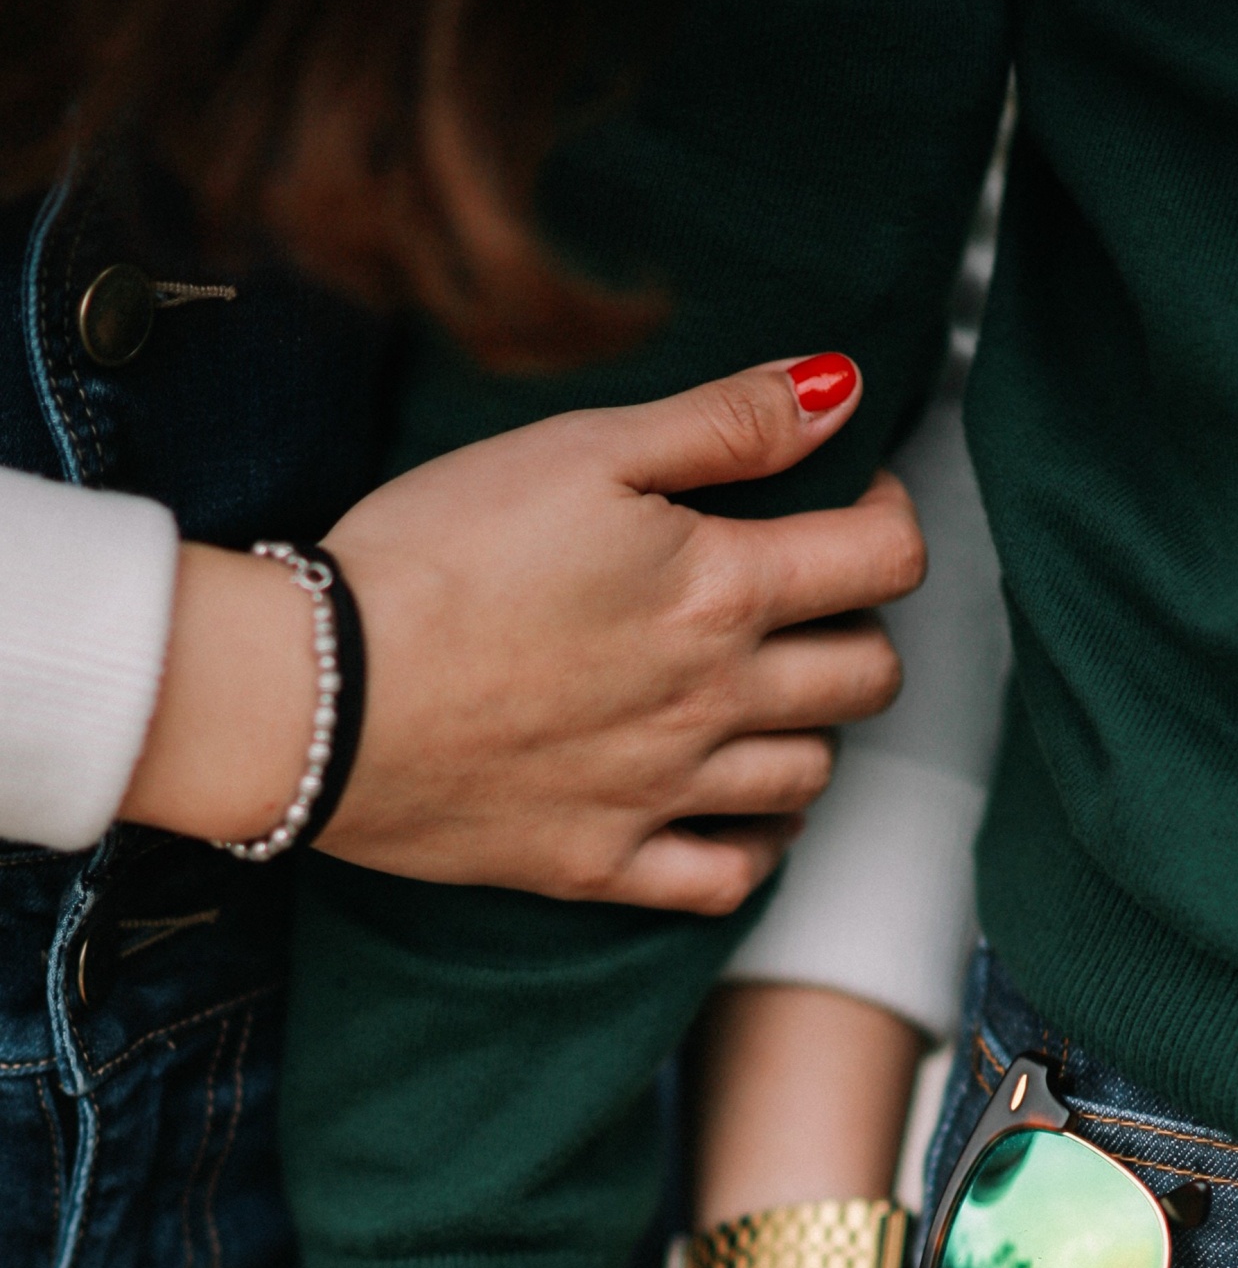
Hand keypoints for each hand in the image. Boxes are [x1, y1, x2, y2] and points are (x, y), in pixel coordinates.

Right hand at [122, 354, 924, 915]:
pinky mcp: (602, 863)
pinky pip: (728, 878)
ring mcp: (663, 795)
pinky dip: (753, 844)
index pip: (884, 562)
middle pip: (867, 677)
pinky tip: (731, 806)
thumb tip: (843, 390)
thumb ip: (724, 421)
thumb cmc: (435, 554)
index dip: (889, 520)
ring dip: (810, 730)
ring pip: (811, 776)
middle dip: (858, 627)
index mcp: (721, 591)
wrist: (318, 696)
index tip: (853, 502)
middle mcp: (715, 703)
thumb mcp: (581, 450)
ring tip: (763, 694)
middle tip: (804, 599)